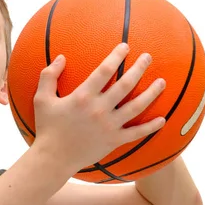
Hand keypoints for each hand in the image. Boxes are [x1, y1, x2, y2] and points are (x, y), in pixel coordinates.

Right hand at [32, 43, 165, 174]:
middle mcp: (99, 109)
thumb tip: (61, 57)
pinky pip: (136, 133)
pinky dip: (150, 127)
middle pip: (125, 85)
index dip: (116, 56)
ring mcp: (109, 126)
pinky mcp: (114, 141)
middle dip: (139, 69)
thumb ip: (49, 76)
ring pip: (136, 107)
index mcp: (83, 96)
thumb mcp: (42, 99)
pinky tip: (163, 119)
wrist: (53, 158)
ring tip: (162, 82)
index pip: (104, 71)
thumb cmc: (47, 127)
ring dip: (151, 93)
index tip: (125, 46)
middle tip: (149, 57)